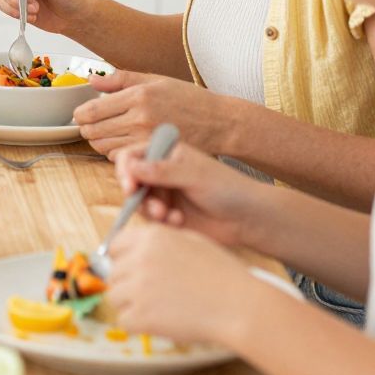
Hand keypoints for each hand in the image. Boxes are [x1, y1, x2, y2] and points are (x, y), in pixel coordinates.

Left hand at [74, 69, 232, 159]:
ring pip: (103, 147)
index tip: (80, 115)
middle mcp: (140, 118)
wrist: (220, 122)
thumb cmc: (189, 99)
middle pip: (93, 131)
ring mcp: (147, 139)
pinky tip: (124, 144)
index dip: (80, 115)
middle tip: (92, 125)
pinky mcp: (153, 155)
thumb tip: (91, 79)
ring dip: (100, 142)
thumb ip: (121, 79)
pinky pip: (120, 159)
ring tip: (108, 134)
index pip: (91, 110)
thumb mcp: (156, 80)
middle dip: (87, 129)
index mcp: (138, 95)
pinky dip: (116, 154)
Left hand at [106, 224, 258, 345]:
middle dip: (129, 285)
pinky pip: (124, 322)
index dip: (124, 259)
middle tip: (155, 295)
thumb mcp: (191, 242)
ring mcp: (138, 287)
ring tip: (160, 309)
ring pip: (115, 298)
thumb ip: (158, 243)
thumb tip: (132, 251)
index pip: (115, 246)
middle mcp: (139, 258)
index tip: (136, 271)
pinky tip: (161, 322)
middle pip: (114, 274)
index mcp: (151, 236)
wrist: (240, 306)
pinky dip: (139, 326)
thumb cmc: (222, 275)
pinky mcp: (141, 315)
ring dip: (132, 305)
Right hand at [115, 141, 264, 247]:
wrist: (247, 218)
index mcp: (167, 153)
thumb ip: (161, 171)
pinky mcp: (167, 214)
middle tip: (152, 207)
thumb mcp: (193, 175)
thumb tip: (130, 167)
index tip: (130, 186)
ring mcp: (164, 193)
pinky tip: (179, 221)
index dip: (126, 170)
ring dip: (151, 210)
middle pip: (131, 181)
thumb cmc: (227, 189)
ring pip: (139, 202)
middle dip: (138, 196)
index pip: (132, 156)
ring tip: (168, 216)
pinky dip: (161, 221)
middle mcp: (161, 171)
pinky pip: (150, 218)